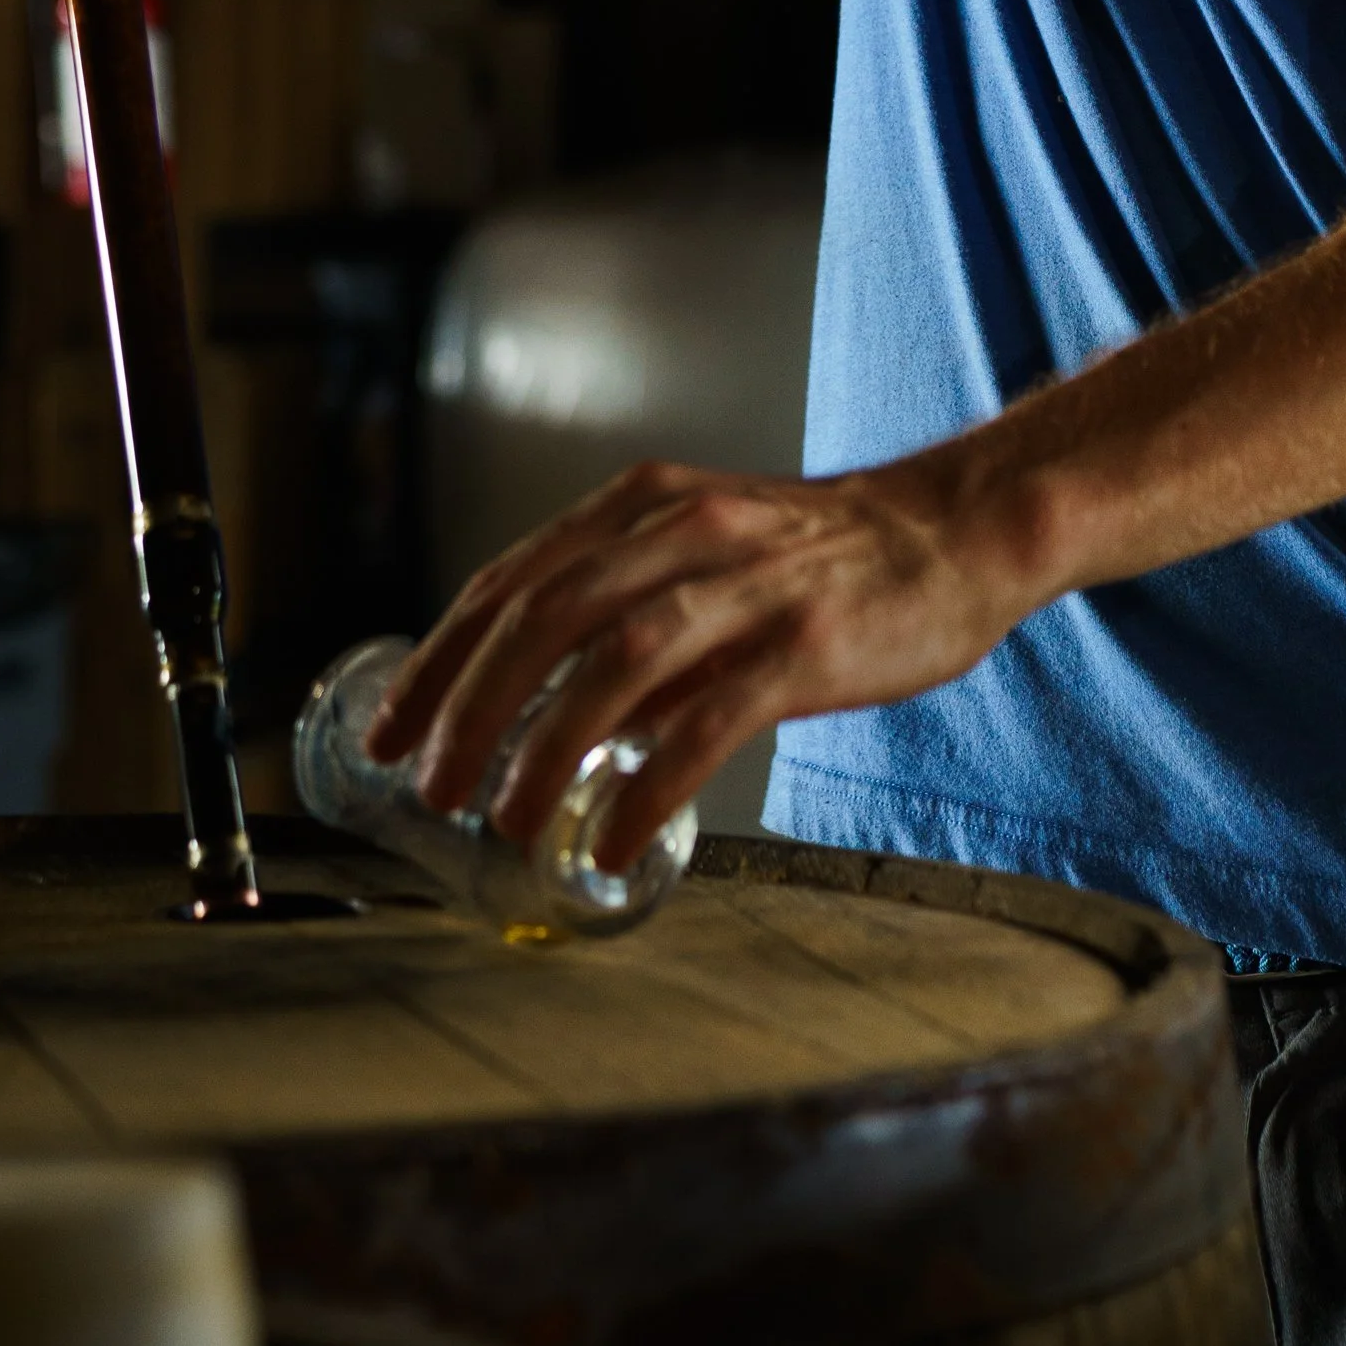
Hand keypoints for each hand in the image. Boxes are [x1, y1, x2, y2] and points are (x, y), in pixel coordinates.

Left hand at [364, 447, 1034, 865]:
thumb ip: (624, 617)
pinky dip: (648, 784)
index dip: (440, 659)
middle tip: (428, 787)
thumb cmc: (820, 558)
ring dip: (543, 748)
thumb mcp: (702, 553)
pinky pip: (707, 723)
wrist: (953, 532)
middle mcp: (683, 534)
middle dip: (468, 708)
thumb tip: (539, 712)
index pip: (511, 582)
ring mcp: (746, 587)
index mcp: (645, 507)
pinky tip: (613, 837)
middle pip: (542, 617)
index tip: (392, 728)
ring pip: (611, 666)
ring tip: (504, 821)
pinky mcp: (803, 647)